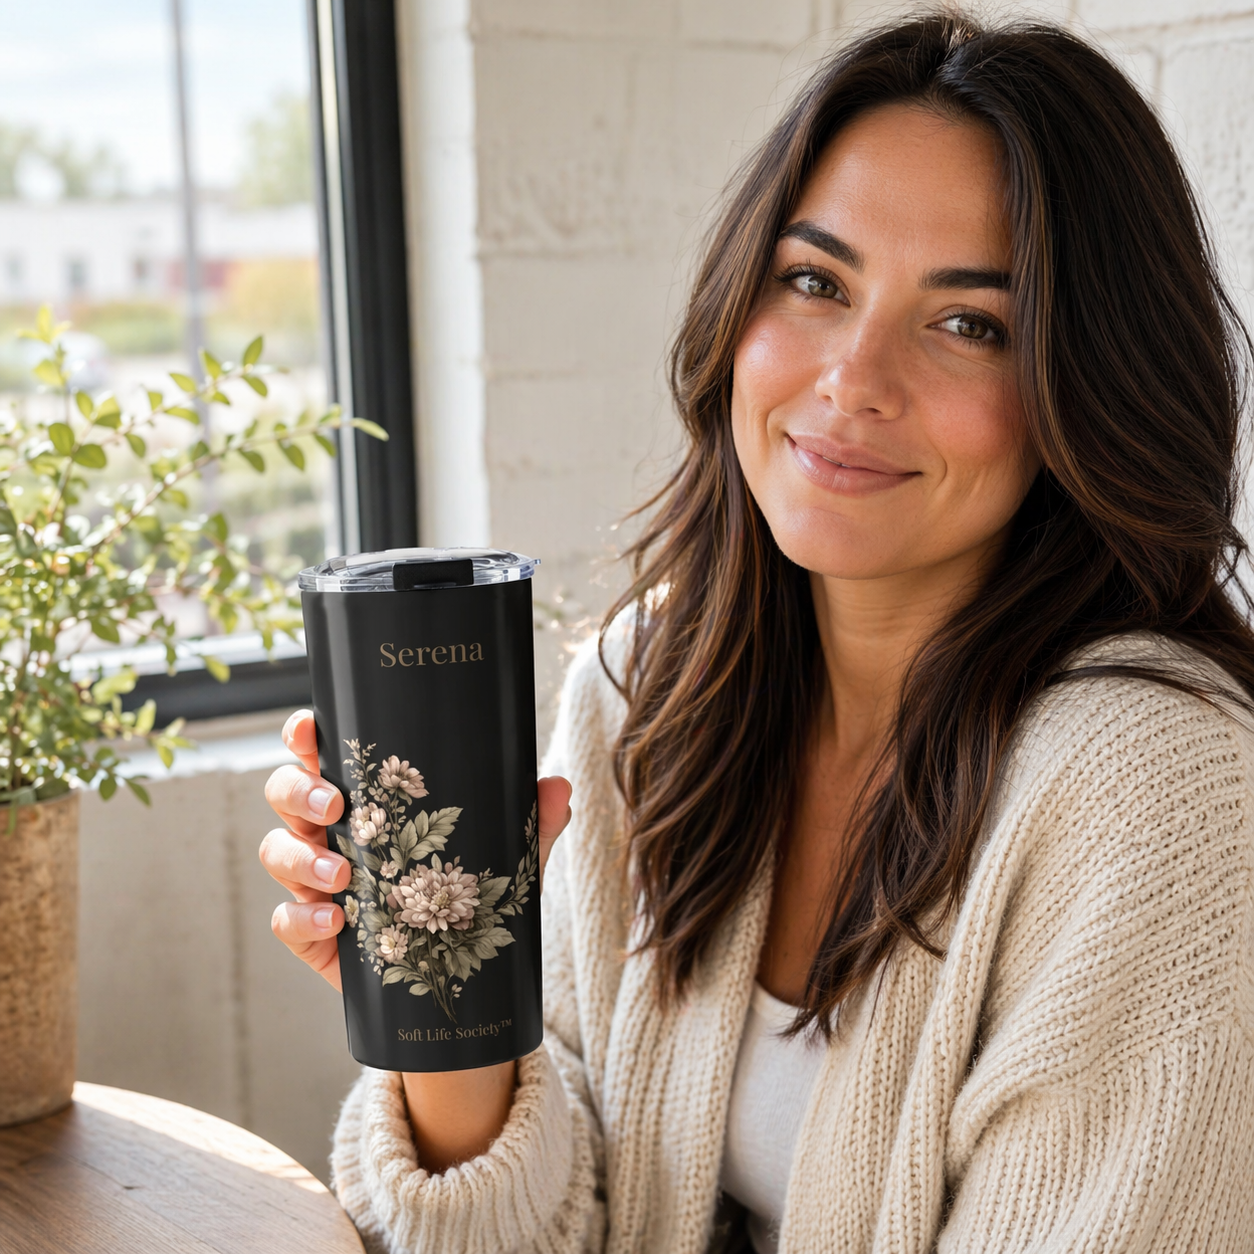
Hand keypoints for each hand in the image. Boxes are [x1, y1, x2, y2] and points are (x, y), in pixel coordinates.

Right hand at [259, 707, 572, 986]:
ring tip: (343, 876)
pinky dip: (302, 916)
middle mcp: (330, 830)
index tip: (310, 728)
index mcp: (368, 798)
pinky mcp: (311, 933)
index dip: (305, 735)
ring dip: (302, 856)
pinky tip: (336, 921)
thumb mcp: (508, 858)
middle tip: (335, 804)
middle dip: (299, 790)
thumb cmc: (471, 899)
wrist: (459, 978)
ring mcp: (314, 881)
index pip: (322, 753)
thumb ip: (532, 822)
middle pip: (285, 792)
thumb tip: (559, 786)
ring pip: (277, 851)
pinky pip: (284, 919)